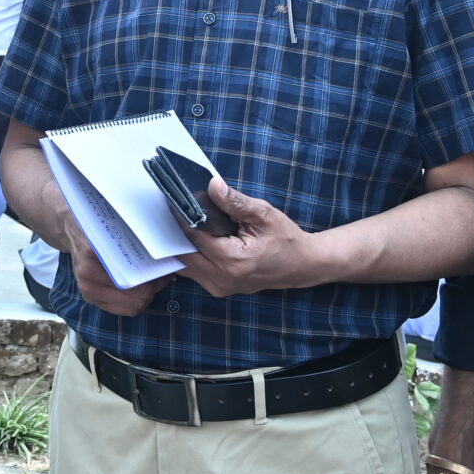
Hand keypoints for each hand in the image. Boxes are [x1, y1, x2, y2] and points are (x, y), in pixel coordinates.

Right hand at [63, 226, 169, 316]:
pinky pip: (122, 309)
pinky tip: (141, 288)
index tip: (166, 270)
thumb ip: (129, 242)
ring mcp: (89, 293)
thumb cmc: (92, 226)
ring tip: (154, 283)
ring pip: (130, 308)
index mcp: (91, 263)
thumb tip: (159, 253)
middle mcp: (89, 282)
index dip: (154, 281)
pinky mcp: (91, 299)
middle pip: (135, 300)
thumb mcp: (109, 228)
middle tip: (163, 276)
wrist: (69, 230)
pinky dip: (135, 301)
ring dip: (146, 298)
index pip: (132, 284)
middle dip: (153, 290)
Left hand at [177, 176, 335, 296]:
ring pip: (185, 266)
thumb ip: (235, 202)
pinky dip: (190, 254)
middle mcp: (222, 279)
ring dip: (180, 244)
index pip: (194, 237)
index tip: (171, 199)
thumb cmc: (286, 239)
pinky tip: (192, 236)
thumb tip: (211, 186)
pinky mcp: (218, 288)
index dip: (180, 218)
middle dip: (174, 232)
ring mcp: (219, 287)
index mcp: (233, 261)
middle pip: (183, 254)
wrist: (302, 265)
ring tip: (178, 220)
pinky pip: (194, 271)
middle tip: (170, 207)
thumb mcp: (263, 215)